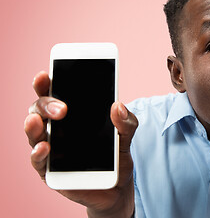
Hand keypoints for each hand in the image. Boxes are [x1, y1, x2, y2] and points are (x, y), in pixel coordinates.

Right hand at [24, 71, 137, 217]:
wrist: (117, 185)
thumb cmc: (116, 156)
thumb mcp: (126, 135)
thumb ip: (126, 121)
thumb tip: (118, 106)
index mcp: (72, 115)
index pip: (55, 94)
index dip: (46, 84)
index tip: (45, 74)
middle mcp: (58, 129)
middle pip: (40, 110)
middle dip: (46, 104)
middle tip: (61, 108)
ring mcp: (52, 149)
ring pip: (34, 133)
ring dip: (33, 126)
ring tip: (38, 121)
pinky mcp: (51, 171)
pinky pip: (38, 161)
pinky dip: (38, 153)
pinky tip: (45, 147)